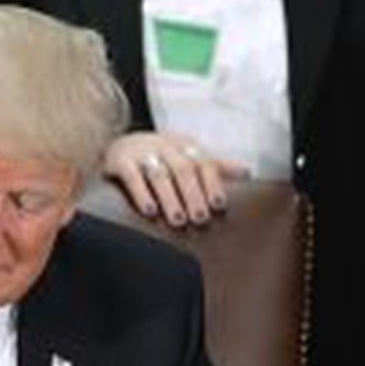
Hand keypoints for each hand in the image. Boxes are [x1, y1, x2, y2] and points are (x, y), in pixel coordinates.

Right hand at [104, 132, 244, 227]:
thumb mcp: (186, 155)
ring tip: (179, 220)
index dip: (213, 183)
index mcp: (184, 145)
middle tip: (200, 218)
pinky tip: (150, 211)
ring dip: (171, 198)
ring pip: (159, 175)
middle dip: (194, 195)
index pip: (203, 162)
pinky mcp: (119, 161)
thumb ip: (215, 166)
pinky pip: (131, 176)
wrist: (116, 145)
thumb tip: (248, 172)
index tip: (219, 205)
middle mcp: (164, 146)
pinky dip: (141, 193)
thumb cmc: (158, 156)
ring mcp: (140, 152)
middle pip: (183, 169)